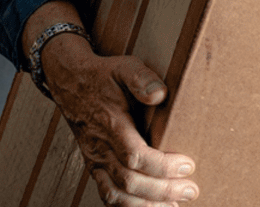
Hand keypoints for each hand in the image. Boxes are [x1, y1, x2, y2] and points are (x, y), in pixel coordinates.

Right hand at [25, 3, 197, 205]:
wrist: (69, 81)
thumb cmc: (101, 75)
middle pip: (129, 181)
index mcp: (110, 123)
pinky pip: (108, 195)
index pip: (135, 156)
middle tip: (190, 190)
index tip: (188, 165)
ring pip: (117, 195)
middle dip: (163, 191)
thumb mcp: (124, 66)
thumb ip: (142, 78)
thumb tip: (160, 94)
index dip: (163, 166)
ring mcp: (95, 159)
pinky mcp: (95, 166)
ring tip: (174, 205)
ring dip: (146, 205)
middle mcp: (100, 146)